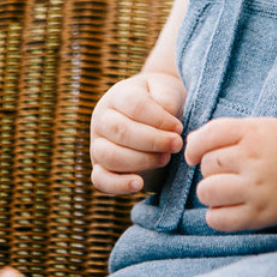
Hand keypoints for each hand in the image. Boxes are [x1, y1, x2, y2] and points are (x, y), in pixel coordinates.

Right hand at [90, 72, 185, 194]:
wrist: (158, 119)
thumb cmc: (164, 102)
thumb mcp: (168, 92)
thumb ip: (166, 99)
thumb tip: (165, 117)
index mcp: (118, 95)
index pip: (134, 105)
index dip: (159, 118)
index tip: (179, 128)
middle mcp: (102, 119)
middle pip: (120, 131)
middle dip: (153, 141)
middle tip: (176, 145)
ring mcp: (98, 144)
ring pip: (109, 155)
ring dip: (141, 160)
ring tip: (165, 159)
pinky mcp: (100, 167)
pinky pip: (100, 180)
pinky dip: (118, 185)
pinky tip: (139, 184)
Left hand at [184, 117, 276, 231]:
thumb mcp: (261, 127)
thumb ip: (227, 130)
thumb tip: (190, 142)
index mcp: (254, 134)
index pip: (208, 136)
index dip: (194, 146)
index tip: (195, 154)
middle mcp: (254, 161)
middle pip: (207, 165)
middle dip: (210, 168)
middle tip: (226, 170)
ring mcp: (256, 191)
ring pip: (206, 192)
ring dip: (210, 191)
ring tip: (225, 188)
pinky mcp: (258, 216)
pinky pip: (217, 219)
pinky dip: (216, 214)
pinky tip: (229, 206)